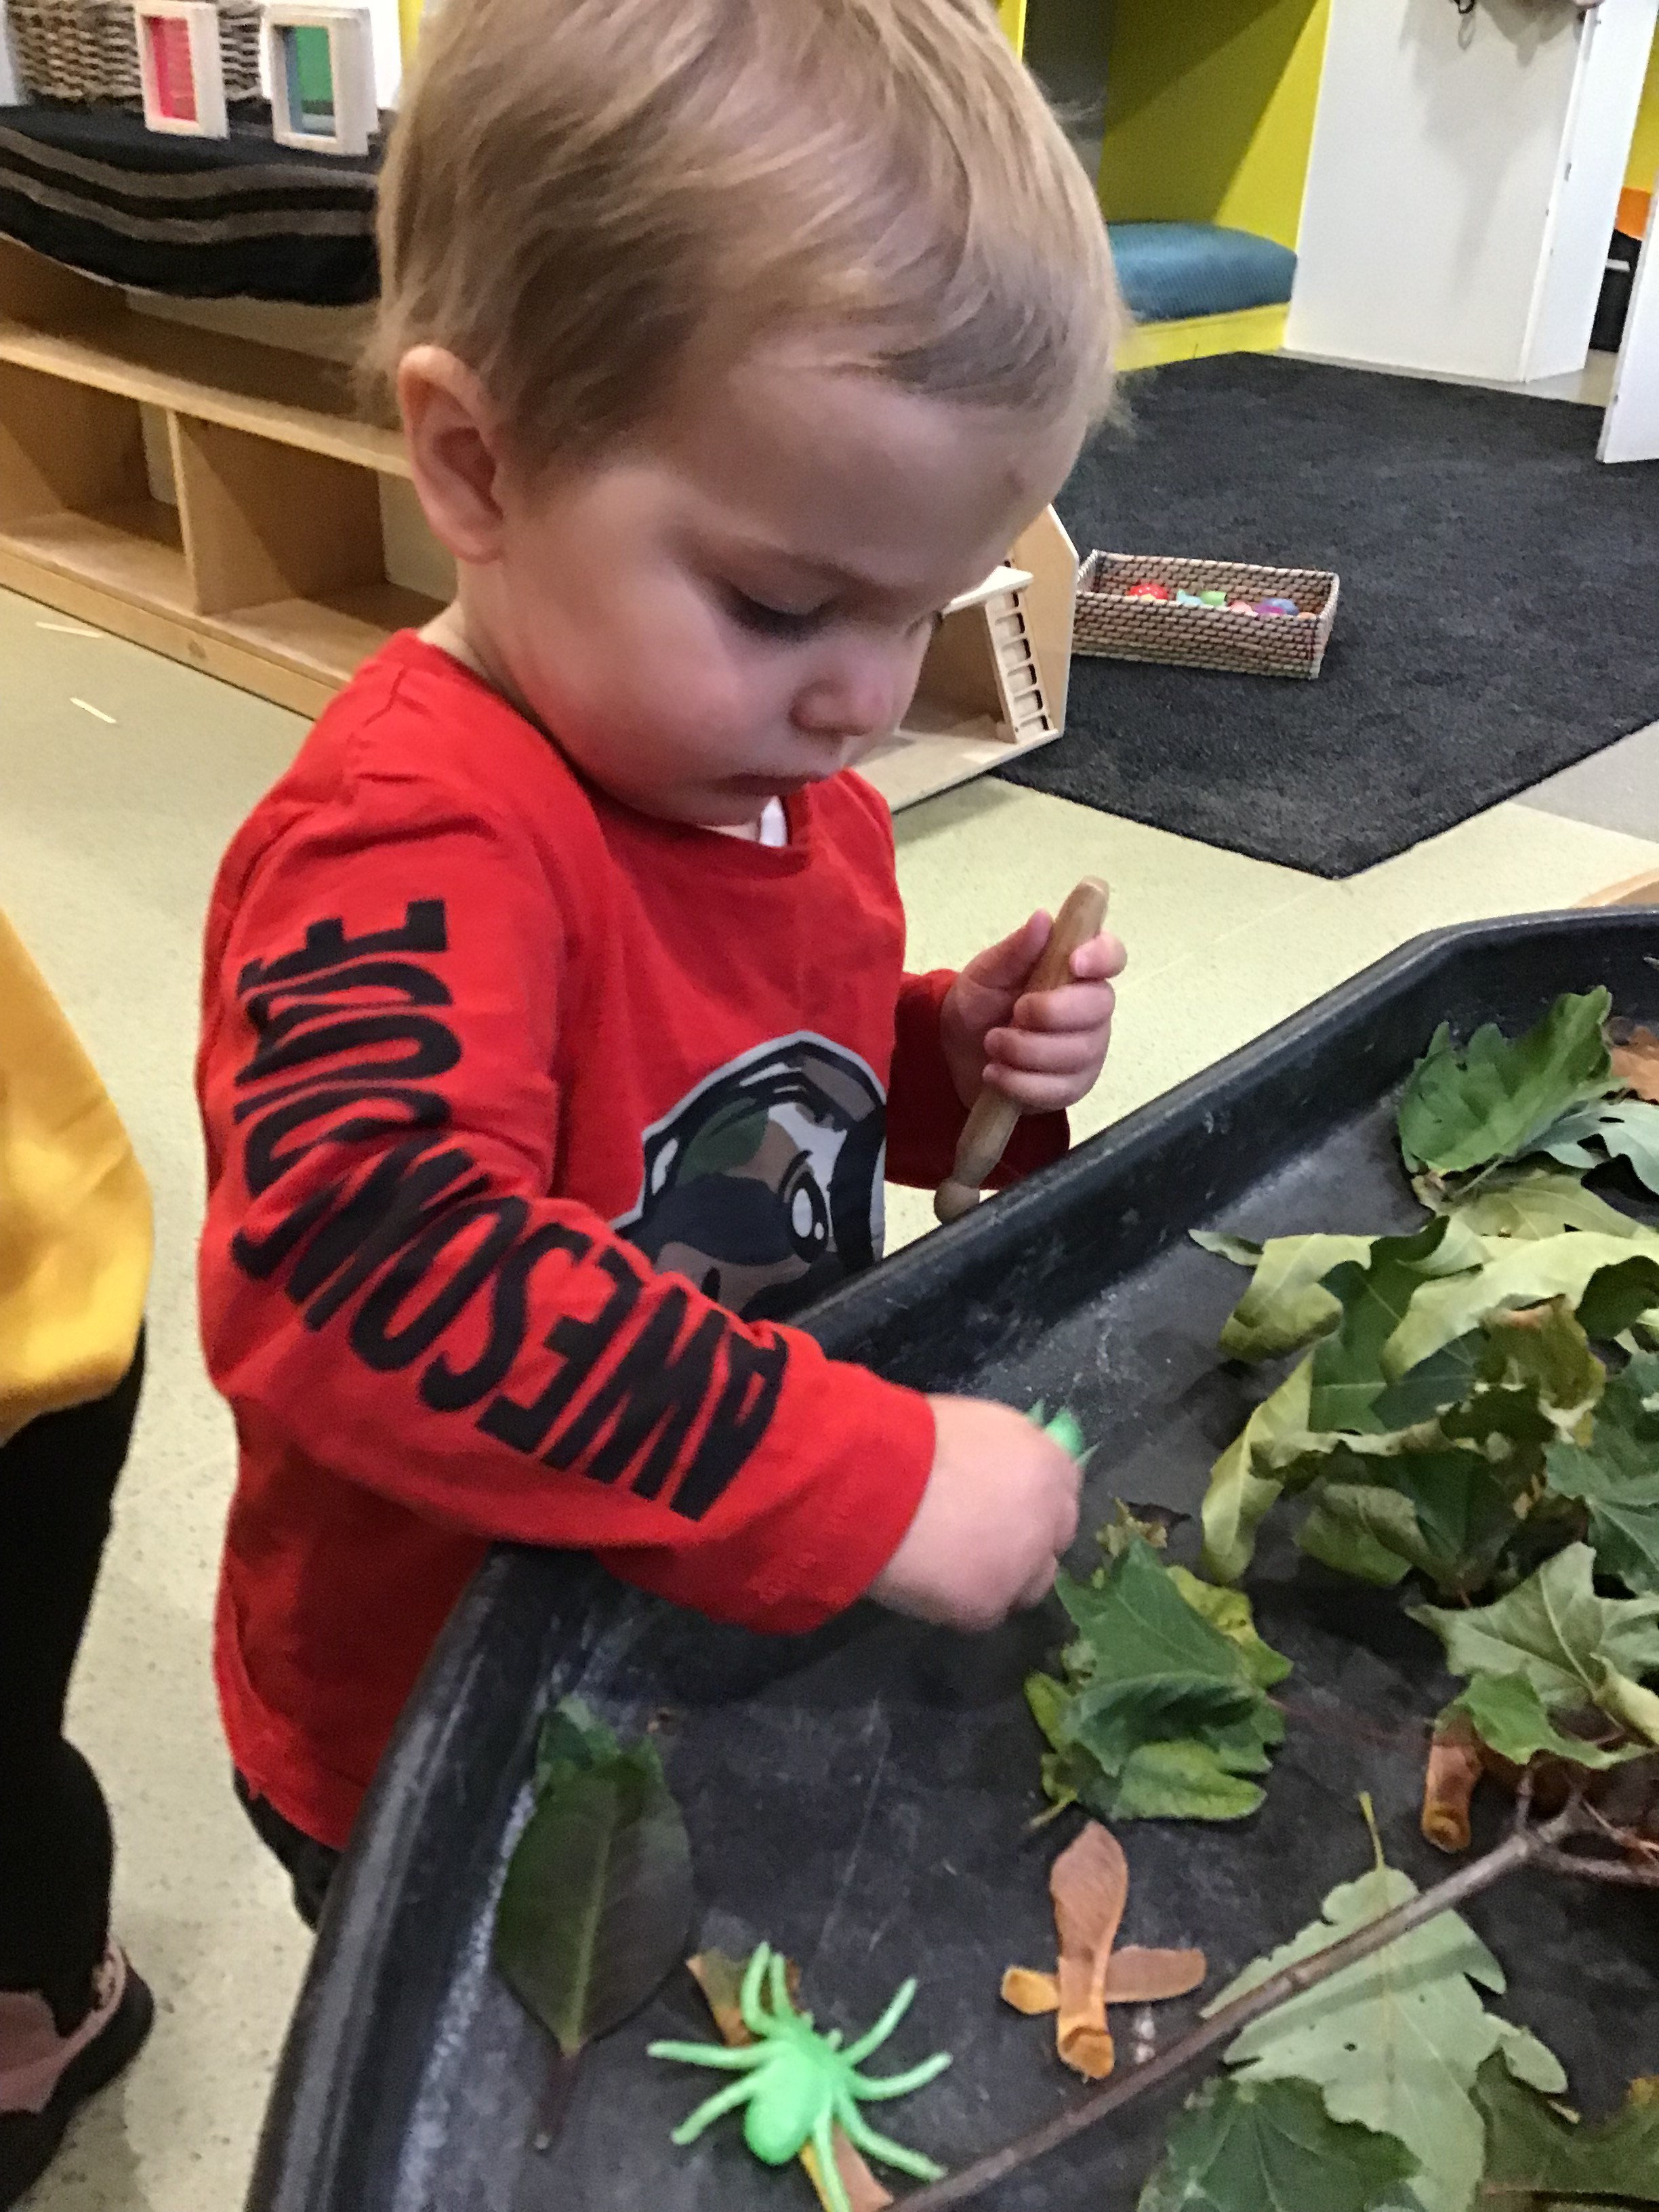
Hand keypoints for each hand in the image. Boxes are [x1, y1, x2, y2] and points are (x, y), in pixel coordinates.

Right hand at [867, 1396, 1081, 1632]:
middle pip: (1055, 1539)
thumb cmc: (913, 1439)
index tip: (1008, 1503)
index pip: (1064, 1489)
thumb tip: (1004, 1470)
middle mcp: (1049, 1517)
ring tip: (956, 1567)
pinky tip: (930, 1582)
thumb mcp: (975, 1424)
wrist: (878, 1484)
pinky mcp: (990, 1606)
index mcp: (1047, 1463)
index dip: (1035, 1498)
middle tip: (984, 1538)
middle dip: (1029, 1540)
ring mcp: (1023, 1566)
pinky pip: (985, 1611)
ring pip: (1030, 1584)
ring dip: (1005, 1577)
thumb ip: (1004, 1453)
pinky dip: (962, 1601)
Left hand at [940, 911, 1125, 1113]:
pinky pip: (1060, 1088)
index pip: (1111, 955)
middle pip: (1100, 1006)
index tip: (1074, 962)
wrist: (957, 1053)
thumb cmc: (980, 1003)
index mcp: (1075, 969)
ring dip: (1027, 1050)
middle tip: (1014, 1014)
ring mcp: (1086, 1049)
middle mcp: (1090, 1007)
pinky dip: (1021, 1083)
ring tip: (992, 1044)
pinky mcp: (1072, 1085)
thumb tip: (1042, 919)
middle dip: (1052, 1012)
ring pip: (1078, 1052)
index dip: (1101, 957)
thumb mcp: (986, 973)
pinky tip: (996, 1073)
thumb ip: (1015, 950)